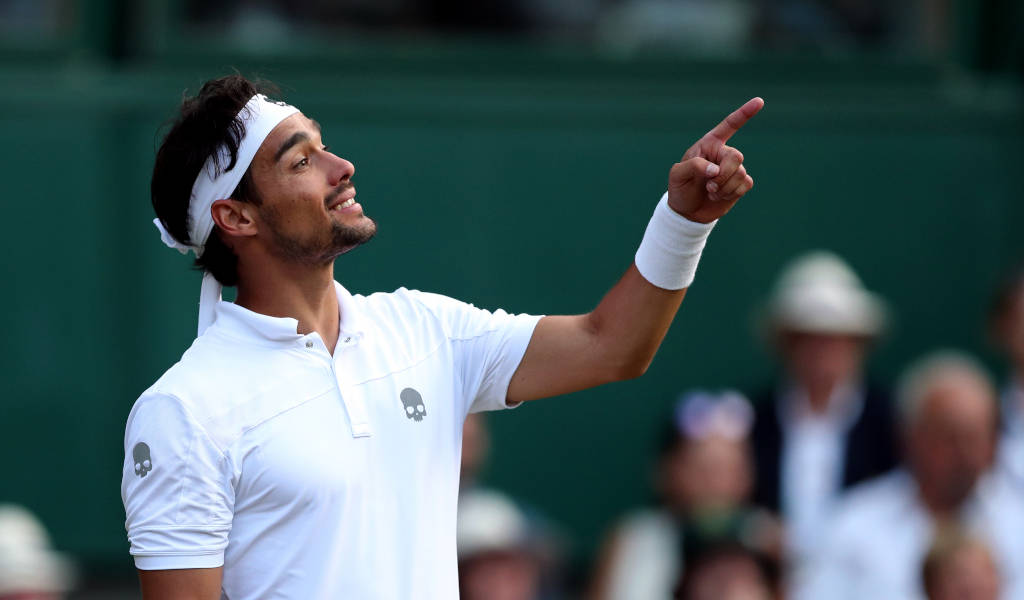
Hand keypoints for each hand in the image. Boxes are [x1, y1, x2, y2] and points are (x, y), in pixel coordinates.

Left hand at [667, 97, 763, 222]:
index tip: (759, 101)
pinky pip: (746, 184)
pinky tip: (719, 196)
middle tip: (710, 185)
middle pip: (736, 156)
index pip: (729, 125)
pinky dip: (731, 193)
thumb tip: (715, 169)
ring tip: (710, 192)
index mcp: (709, 144)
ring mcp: (733, 169)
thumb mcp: (677, 176)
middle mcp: (723, 153)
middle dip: (724, 174)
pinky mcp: (740, 183)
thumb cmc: (680, 189)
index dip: (744, 113)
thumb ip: (693, 166)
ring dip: (724, 187)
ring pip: (741, 173)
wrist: (688, 212)